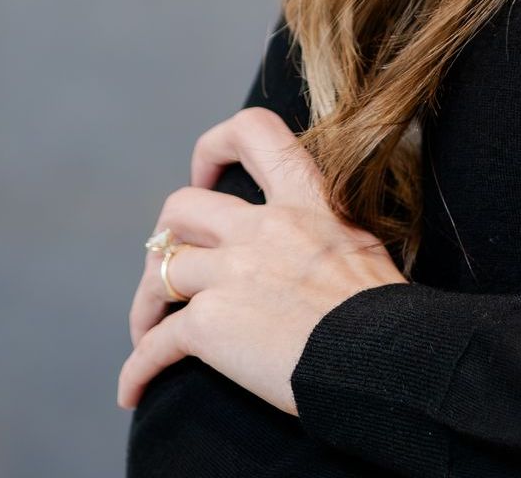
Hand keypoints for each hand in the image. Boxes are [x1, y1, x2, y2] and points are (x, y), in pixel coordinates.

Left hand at [118, 106, 408, 414]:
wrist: (384, 355)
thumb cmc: (385, 310)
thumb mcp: (361, 242)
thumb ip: (325, 231)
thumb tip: (316, 247)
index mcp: (306, 198)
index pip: (253, 131)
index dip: (215, 147)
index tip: (209, 175)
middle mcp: (262, 226)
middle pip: (181, 207)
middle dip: (166, 238)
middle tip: (171, 264)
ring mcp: (232, 272)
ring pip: (159, 272)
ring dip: (146, 305)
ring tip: (148, 331)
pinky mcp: (210, 325)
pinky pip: (154, 344)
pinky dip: (137, 370)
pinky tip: (135, 390)